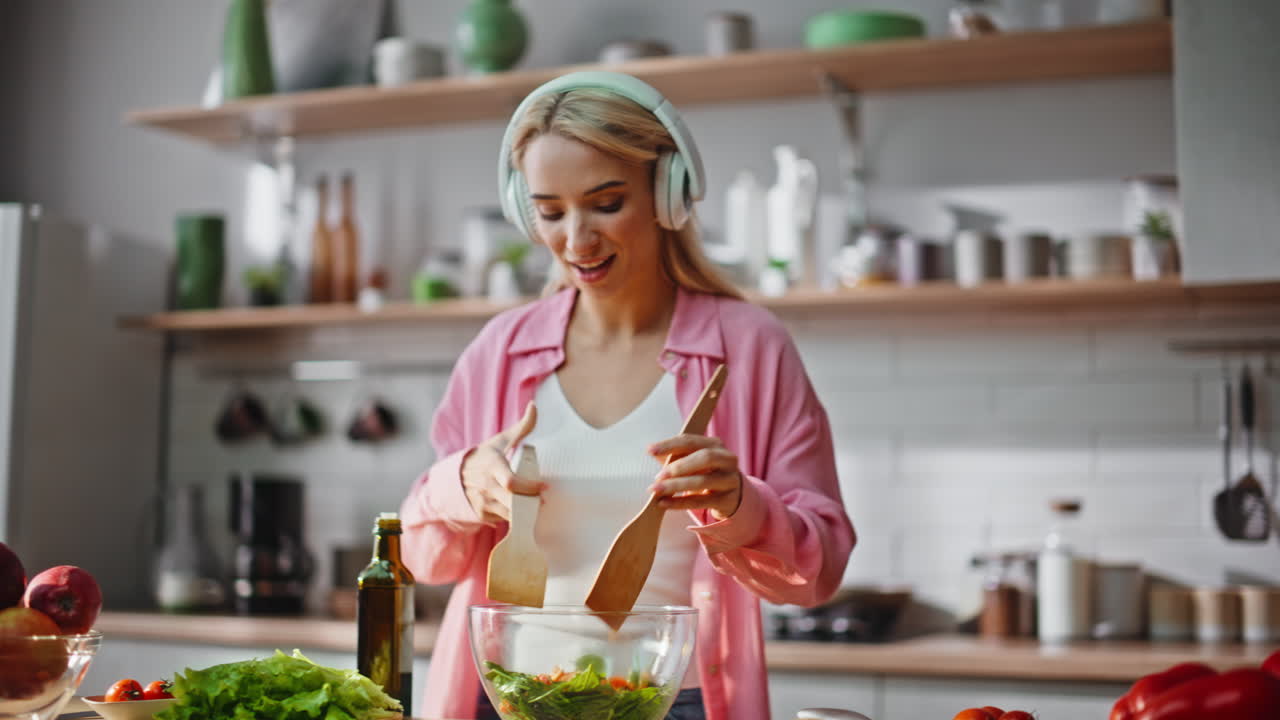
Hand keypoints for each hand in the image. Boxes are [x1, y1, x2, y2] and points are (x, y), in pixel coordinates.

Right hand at [461, 402, 539, 523]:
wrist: (455, 476)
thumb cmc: (484, 456)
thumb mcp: (500, 441)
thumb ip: (522, 427)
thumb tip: (534, 406)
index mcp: (493, 466)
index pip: (511, 482)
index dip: (529, 487)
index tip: (544, 487)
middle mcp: (487, 486)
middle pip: (513, 502)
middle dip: (530, 504)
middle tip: (542, 501)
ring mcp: (483, 502)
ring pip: (510, 514)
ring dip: (524, 512)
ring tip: (534, 505)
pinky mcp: (482, 514)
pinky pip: (503, 519)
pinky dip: (513, 516)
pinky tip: (519, 510)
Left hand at [646, 434, 742, 519]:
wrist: (732, 495)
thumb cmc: (706, 473)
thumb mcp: (693, 462)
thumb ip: (674, 456)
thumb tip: (652, 451)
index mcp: (715, 445)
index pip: (691, 441)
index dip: (670, 445)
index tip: (650, 451)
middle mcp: (727, 460)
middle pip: (705, 458)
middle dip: (679, 466)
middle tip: (658, 476)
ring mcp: (730, 480)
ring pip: (703, 481)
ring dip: (676, 485)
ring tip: (657, 490)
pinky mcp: (727, 500)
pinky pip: (701, 501)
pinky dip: (680, 503)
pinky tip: (664, 503)